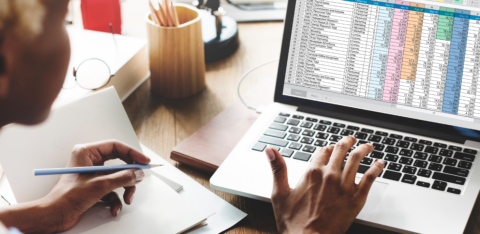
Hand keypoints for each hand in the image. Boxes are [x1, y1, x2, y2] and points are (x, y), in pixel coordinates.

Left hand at [43, 140, 150, 231]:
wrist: (54, 216)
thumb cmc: (66, 197)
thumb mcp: (99, 185)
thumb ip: (122, 178)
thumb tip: (138, 173)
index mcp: (87, 152)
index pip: (116, 146)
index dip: (132, 153)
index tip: (144, 161)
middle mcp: (90, 161)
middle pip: (119, 163)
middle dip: (129, 175)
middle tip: (139, 179)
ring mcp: (92, 174)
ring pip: (117, 177)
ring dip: (124, 190)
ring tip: (126, 199)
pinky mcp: (94, 186)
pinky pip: (112, 189)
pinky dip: (115, 200)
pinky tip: (114, 208)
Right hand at [265, 136, 383, 233]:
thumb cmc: (293, 222)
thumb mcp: (279, 193)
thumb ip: (277, 169)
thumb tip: (270, 150)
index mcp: (312, 172)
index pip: (323, 150)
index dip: (327, 148)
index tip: (331, 148)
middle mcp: (329, 175)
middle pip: (341, 150)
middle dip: (348, 142)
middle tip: (352, 140)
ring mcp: (344, 186)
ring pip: (357, 159)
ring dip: (364, 149)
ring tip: (368, 146)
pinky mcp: (356, 198)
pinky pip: (370, 178)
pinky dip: (376, 168)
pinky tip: (380, 164)